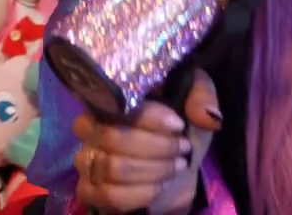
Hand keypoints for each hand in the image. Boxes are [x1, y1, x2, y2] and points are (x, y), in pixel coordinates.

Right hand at [73, 70, 220, 214]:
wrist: (175, 168)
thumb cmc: (178, 130)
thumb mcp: (194, 105)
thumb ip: (202, 97)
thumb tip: (206, 116)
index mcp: (109, 99)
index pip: (119, 105)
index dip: (151, 117)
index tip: (179, 125)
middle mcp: (88, 127)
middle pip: (115, 138)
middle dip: (158, 147)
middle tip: (182, 149)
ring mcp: (85, 160)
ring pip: (115, 168)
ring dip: (154, 171)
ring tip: (176, 167)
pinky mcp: (89, 190)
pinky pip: (109, 195)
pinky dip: (140, 193)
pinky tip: (159, 188)